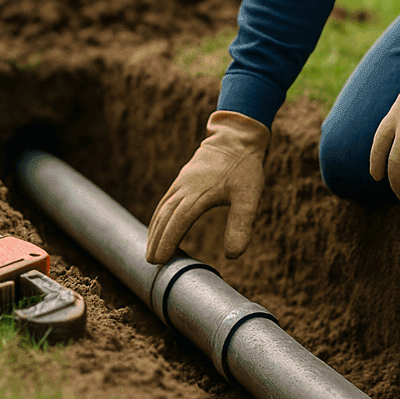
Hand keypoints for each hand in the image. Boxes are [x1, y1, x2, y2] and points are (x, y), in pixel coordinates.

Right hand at [145, 110, 269, 263]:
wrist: (237, 136)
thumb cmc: (245, 167)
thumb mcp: (249, 196)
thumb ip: (240, 224)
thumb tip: (233, 255)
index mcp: (199, 194)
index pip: (178, 221)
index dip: (168, 241)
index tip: (159, 260)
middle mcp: (185, 188)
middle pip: (165, 217)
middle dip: (157, 240)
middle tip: (150, 262)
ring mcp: (182, 182)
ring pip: (163, 208)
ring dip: (155, 229)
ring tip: (151, 250)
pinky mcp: (183, 179)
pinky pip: (166, 200)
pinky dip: (160, 215)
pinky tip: (160, 224)